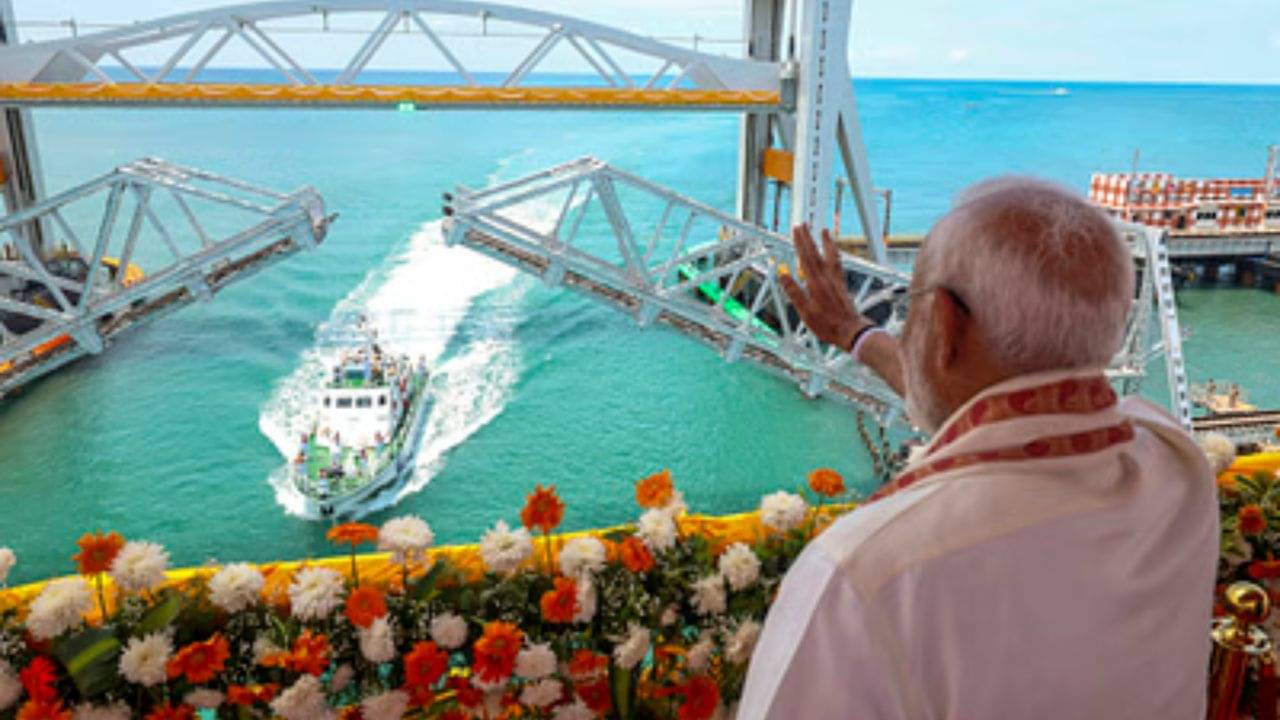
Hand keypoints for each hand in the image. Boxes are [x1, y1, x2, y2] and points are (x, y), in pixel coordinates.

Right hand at [778, 224, 869, 349]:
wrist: (851, 330)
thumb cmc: (827, 324)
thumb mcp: (805, 312)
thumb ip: (794, 292)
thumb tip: (783, 274)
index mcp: (815, 283)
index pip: (805, 258)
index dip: (800, 243)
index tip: (796, 230)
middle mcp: (827, 278)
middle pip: (816, 253)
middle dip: (808, 238)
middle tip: (803, 224)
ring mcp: (836, 280)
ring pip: (830, 256)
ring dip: (826, 242)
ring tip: (824, 230)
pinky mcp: (841, 285)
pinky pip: (838, 264)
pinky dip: (835, 254)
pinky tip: (834, 252)